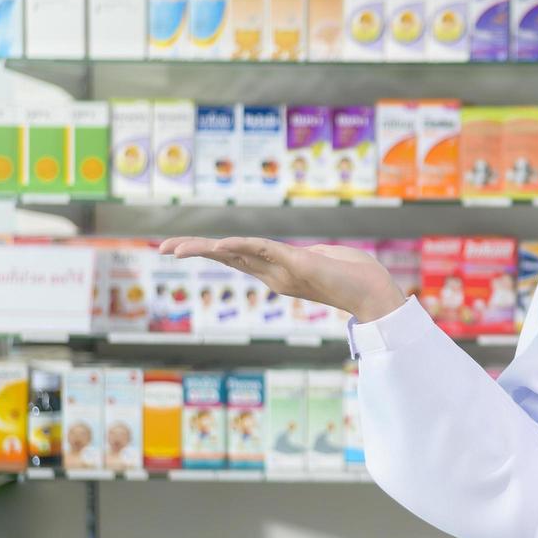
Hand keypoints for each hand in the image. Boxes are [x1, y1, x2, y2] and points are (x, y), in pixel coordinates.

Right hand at [158, 236, 404, 322]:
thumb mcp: (327, 260)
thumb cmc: (356, 275)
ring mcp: (284, 270)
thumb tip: (311, 255)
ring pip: (237, 256)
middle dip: (194, 251)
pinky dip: (240, 248)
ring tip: (175, 248)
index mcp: (278, 270)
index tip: (181, 247)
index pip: (237, 256)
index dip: (210, 250)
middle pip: (227, 257)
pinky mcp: (298, 265)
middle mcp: (275, 273)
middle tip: (161, 248)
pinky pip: (264, 252)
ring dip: (205, 250)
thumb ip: (312, 257)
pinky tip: (218, 246)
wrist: (376, 292)